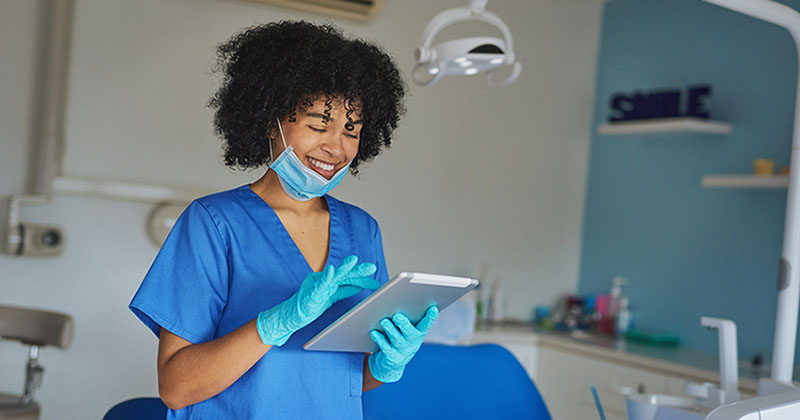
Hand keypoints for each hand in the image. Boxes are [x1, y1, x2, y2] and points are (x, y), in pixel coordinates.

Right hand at [257, 255, 377, 345]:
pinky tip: (331, 270)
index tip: (375, 283)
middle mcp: (323, 280)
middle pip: (343, 275)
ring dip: (343, 269)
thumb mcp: (331, 297)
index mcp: (330, 282)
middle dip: (358, 271)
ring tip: (353, 261)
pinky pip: (318, 285)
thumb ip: (344, 290)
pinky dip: (325, 277)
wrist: (290, 316)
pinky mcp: (310, 294)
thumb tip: (359, 286)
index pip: (348, 279)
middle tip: (372, 267)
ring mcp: (315, 286)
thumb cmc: (310, 305)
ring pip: (332, 276)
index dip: (361, 279)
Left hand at [368, 305, 438, 382]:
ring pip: (397, 339)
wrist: (390, 363)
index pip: (426, 325)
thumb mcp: (404, 329)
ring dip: (390, 329)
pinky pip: (386, 348)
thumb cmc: (398, 337)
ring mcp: (402, 351)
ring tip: (384, 321)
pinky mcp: (392, 357)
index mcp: (418, 333)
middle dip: (404, 324)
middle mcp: (412, 342)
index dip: (430, 317)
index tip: (433, 308)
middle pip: (410, 332)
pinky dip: (380, 340)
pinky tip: (374, 333)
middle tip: (397, 316)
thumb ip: (405, 317)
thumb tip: (397, 301)